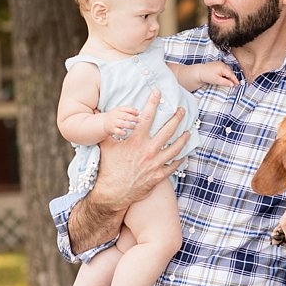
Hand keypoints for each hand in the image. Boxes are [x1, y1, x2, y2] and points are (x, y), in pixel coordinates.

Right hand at [96, 88, 190, 204]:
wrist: (113, 192)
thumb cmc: (108, 167)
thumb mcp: (105, 145)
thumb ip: (107, 128)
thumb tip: (96, 109)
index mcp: (136, 140)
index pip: (147, 116)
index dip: (153, 102)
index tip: (158, 92)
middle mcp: (149, 150)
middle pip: (168, 130)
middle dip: (177, 117)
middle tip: (182, 110)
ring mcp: (156, 164)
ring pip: (176, 148)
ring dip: (184, 138)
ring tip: (189, 131)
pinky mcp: (159, 176)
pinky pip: (174, 166)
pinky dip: (181, 159)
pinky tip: (185, 154)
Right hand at [101, 106, 139, 140]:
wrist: (104, 122)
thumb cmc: (115, 116)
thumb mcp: (121, 111)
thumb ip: (129, 110)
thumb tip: (138, 112)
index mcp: (118, 110)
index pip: (125, 108)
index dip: (132, 111)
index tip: (138, 113)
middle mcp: (116, 115)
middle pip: (125, 116)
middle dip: (133, 118)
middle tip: (139, 121)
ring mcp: (114, 122)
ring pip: (122, 123)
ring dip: (129, 125)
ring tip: (134, 127)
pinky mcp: (112, 129)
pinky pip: (117, 131)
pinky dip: (121, 132)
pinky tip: (125, 132)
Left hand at [200, 61, 238, 87]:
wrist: (198, 72)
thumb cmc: (206, 75)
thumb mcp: (216, 80)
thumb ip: (225, 82)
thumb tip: (232, 84)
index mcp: (223, 67)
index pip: (231, 74)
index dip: (235, 80)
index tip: (238, 84)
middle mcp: (222, 64)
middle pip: (230, 72)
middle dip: (232, 78)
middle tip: (234, 84)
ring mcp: (219, 63)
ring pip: (228, 70)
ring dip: (229, 75)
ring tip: (229, 81)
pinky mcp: (217, 64)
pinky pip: (224, 68)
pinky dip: (226, 73)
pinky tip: (224, 77)